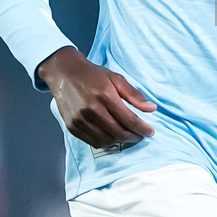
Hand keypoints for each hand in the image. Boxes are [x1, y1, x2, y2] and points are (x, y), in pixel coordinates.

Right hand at [37, 46, 155, 148]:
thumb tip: (151, 108)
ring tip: (128, 136)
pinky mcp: (72, 127)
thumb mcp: (116, 78)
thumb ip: (134, 94)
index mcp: (105, 96)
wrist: (64, 73)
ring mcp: (80, 120)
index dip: (142, 128)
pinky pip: (93, 142)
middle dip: (134, 137)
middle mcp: (92, 110)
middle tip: (140, 135)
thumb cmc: (92, 75)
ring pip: (107, 140)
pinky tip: (113, 137)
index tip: (150, 132)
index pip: (129, 119)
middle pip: (119, 133)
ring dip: (121, 141)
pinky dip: (106, 143)